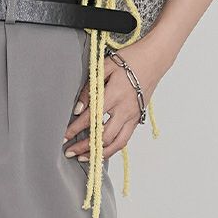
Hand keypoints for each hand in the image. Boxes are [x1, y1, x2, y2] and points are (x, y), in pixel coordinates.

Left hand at [63, 37, 169, 160]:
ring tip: (84, 157)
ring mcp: (133, 116)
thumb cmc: (129, 60)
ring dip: (99, 153)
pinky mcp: (137, 118)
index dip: (76, 129)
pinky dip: (112, 148)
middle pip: (103, 136)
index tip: (65, 135)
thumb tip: (78, 108)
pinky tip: (102, 151)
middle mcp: (124, 109)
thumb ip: (89, 88)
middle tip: (69, 151)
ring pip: (116, 143)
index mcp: (114, 95)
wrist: (153, 60)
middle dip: (84, 146)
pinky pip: (125, 138)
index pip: (91, 117)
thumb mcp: (104, 67)